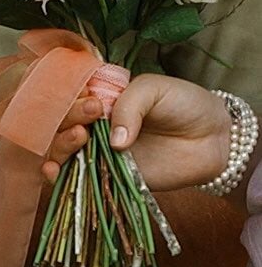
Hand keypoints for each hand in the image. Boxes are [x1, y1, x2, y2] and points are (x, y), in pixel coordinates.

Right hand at [43, 75, 231, 191]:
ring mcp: (99, 150)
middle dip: (67, 119)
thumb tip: (113, 142)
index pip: (70, 94)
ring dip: (59, 144)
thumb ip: (129, 106)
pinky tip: (52, 170)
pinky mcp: (108, 176)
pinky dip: (58, 174)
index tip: (91, 104)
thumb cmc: (184, 104)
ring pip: (61, 148)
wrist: (214, 138)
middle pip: (61, 121)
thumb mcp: (154, 89)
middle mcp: (94, 122)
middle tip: (91, 118)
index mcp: (102, 95)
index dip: (70, 98)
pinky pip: (76, 177)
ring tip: (79, 139)